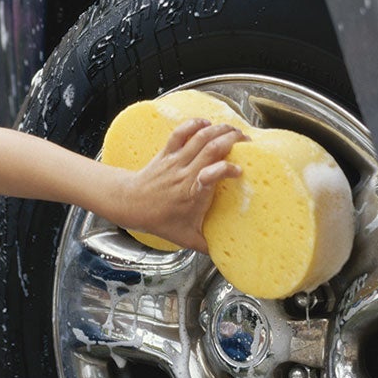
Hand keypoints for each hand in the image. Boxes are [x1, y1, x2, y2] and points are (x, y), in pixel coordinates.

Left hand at [122, 119, 244, 252]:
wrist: (130, 204)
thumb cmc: (158, 220)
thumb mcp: (186, 238)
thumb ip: (208, 245)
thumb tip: (229, 254)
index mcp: (192, 193)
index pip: (212, 175)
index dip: (227, 170)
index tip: (239, 172)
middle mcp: (184, 173)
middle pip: (210, 148)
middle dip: (232, 140)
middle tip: (247, 142)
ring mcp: (175, 161)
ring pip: (199, 137)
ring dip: (219, 129)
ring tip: (234, 130)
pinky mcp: (167, 153)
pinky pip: (180, 133)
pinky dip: (194, 124)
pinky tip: (206, 122)